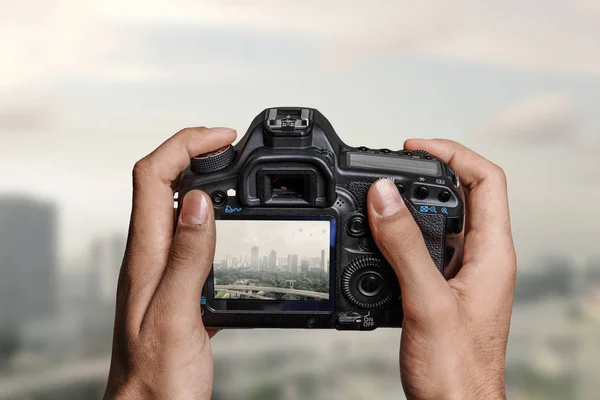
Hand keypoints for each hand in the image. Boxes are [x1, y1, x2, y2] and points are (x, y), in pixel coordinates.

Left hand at [104, 127, 236, 399]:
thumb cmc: (157, 374)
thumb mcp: (178, 314)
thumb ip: (188, 257)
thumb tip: (199, 200)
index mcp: (147, 253)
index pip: (153, 176)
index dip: (186, 145)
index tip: (224, 137)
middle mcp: (152, 253)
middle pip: (164, 182)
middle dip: (198, 153)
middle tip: (235, 148)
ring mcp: (165, 267)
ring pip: (182, 207)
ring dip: (209, 182)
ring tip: (241, 176)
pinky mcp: (180, 283)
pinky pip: (196, 236)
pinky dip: (219, 218)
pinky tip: (238, 226)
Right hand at [367, 140, 515, 399]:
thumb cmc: (456, 369)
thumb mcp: (425, 299)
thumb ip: (403, 245)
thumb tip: (383, 195)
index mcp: (492, 253)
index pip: (487, 180)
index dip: (453, 153)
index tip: (416, 146)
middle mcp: (483, 258)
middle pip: (466, 193)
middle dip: (430, 172)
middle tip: (395, 164)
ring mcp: (465, 272)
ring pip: (444, 219)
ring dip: (415, 202)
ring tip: (384, 195)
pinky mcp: (446, 286)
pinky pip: (429, 245)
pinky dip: (405, 232)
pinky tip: (383, 237)